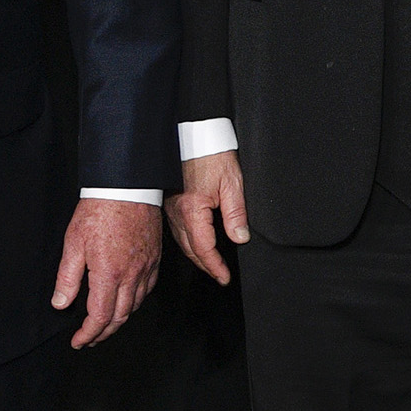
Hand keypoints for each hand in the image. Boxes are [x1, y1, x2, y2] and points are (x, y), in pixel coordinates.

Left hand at [51, 197, 162, 347]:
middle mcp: (131, 275)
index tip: (79, 341)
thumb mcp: (73, 243)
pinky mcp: (154, 258)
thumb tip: (61, 304)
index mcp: (108, 273)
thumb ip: (67, 278)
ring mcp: (146, 267)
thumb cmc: (99, 211)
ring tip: (105, 324)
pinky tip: (127, 301)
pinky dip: (135, 302)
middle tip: (90, 338)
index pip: (100, 316)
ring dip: (119, 319)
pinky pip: (147, 289)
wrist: (127, 187)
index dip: (88, 334)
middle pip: (120, 316)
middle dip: (104, 332)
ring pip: (135, 305)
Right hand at [163, 151, 249, 284]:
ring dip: (196, 256)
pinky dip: (188, 242)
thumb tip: (240, 237)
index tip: (224, 277)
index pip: (204, 249)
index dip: (215, 266)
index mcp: (192, 210)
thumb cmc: (211, 154)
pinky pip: (177, 230)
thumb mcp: (232, 183)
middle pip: (191, 249)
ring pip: (182, 241)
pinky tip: (195, 243)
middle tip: (219, 276)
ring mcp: (171, 208)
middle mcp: (177, 212)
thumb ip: (236, 213)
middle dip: (206, 266)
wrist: (194, 133)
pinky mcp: (170, 202)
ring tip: (210, 265)